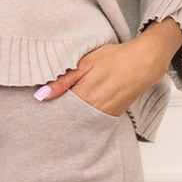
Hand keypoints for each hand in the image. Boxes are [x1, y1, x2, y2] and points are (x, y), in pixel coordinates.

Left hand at [34, 25, 180, 114]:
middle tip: (46, 111)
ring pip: (79, 122)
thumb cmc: (115, 59)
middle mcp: (93, 110)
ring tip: (63, 108)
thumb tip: (41, 95)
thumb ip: (63, 80)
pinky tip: (78, 111)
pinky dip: (82, 118)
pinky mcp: (111, 116)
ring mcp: (103, 116)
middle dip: (56, 116)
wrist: (144, 64)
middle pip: (67, 120)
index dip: (47, 109)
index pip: (57, 111)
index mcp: (84, 96)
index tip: (37, 108)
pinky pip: (91, 121)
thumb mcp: (85, 63)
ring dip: (69, 118)